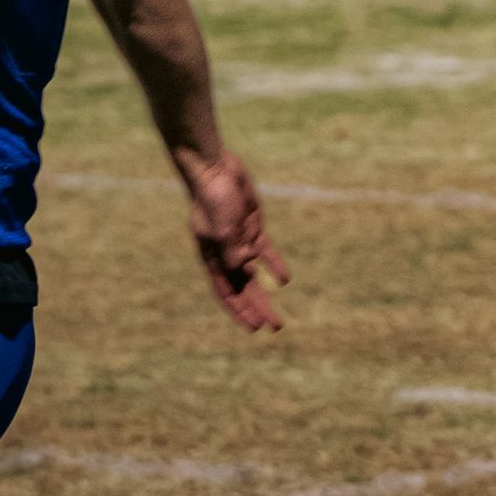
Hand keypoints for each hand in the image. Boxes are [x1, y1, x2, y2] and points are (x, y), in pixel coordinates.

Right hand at [185, 152, 289, 333]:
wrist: (214, 167)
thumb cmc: (212, 197)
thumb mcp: (222, 226)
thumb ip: (232, 249)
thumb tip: (246, 271)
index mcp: (211, 257)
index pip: (226, 291)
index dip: (240, 310)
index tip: (254, 328)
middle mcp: (224, 253)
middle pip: (243, 287)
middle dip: (257, 308)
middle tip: (274, 326)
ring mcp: (239, 240)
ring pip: (254, 274)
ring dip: (264, 294)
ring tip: (277, 314)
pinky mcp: (251, 226)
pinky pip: (265, 251)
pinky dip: (273, 265)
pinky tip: (284, 280)